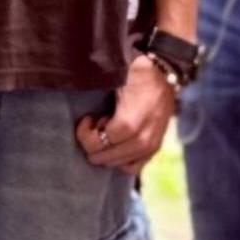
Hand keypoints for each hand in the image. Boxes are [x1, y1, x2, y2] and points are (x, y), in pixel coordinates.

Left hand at [76, 56, 177, 170]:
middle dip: (94, 143)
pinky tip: (117, 143)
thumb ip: (96, 91)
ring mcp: (151, 147)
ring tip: (108, 131)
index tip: (87, 119)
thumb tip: (77, 94)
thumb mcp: (114, 80)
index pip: (98, 144)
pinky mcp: (155, 149)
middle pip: (105, 157)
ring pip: (116, 164)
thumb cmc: (134, 74)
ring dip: (107, 150)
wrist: (163, 72)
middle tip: (97, 124)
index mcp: (129, 124)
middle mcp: (142, 140)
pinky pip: (133, 167)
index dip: (85, 134)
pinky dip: (120, 160)